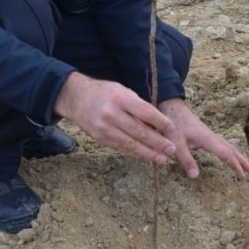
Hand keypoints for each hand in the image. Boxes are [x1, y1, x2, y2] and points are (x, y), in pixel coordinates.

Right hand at [53, 72, 176, 164]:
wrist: (75, 98)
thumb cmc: (104, 92)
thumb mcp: (121, 90)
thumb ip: (137, 105)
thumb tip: (157, 122)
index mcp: (120, 97)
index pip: (144, 111)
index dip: (160, 121)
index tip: (172, 129)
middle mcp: (111, 113)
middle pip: (139, 131)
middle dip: (157, 142)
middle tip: (172, 149)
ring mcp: (104, 127)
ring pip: (130, 143)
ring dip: (148, 153)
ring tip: (162, 158)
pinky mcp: (99, 138)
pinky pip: (120, 147)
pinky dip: (135, 153)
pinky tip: (146, 156)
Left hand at [158, 97, 248, 178]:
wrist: (171, 107)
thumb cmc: (173, 125)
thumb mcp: (176, 144)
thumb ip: (186, 160)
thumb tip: (196, 176)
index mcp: (207, 139)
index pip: (226, 154)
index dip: (235, 165)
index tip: (242, 176)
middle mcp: (211, 136)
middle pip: (231, 149)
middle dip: (242, 160)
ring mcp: (209, 134)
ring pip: (228, 145)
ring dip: (237, 155)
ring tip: (245, 164)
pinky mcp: (205, 133)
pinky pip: (222, 143)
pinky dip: (229, 151)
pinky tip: (228, 153)